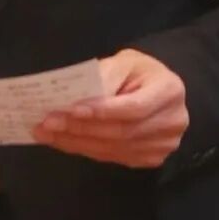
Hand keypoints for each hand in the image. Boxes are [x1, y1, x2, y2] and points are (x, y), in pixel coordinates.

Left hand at [33, 49, 188, 167]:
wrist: (159, 88)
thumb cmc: (139, 70)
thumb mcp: (125, 61)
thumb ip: (106, 75)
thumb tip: (76, 96)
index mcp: (169, 91)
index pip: (134, 108)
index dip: (103, 111)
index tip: (72, 109)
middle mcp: (171, 123)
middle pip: (121, 132)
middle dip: (81, 128)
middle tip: (48, 122)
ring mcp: (163, 146)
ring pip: (114, 149)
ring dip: (76, 142)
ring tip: (47, 133)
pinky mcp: (150, 158)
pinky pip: (113, 157)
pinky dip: (85, 149)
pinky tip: (64, 141)